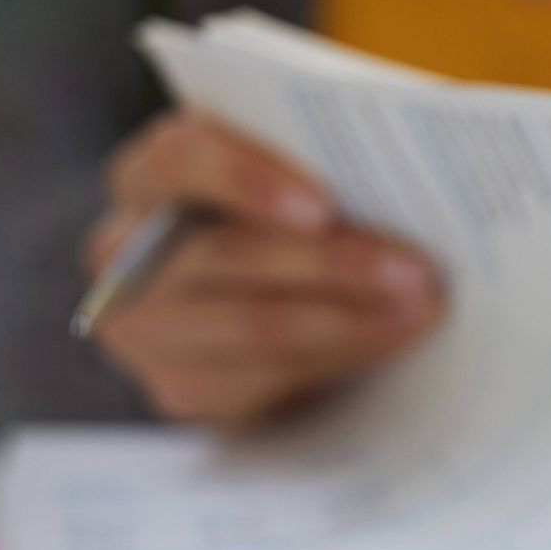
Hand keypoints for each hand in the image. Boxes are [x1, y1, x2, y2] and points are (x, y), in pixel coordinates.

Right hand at [85, 111, 443, 426]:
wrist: (249, 316)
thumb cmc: (286, 221)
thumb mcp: (293, 179)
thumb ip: (323, 164)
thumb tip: (423, 163)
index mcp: (150, 175)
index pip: (180, 159)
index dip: (247, 178)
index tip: (322, 206)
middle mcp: (127, 250)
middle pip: (229, 254)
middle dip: (335, 265)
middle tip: (419, 272)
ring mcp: (145, 328)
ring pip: (254, 326)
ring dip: (351, 321)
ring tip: (423, 312)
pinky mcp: (180, 389)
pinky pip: (264, 381)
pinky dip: (339, 360)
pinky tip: (392, 343)